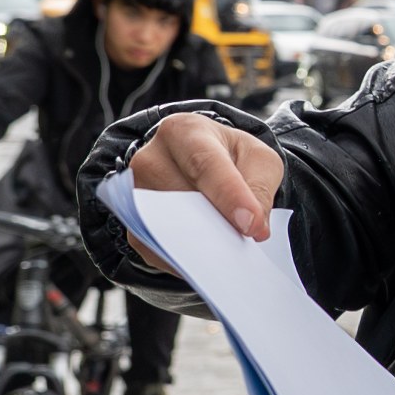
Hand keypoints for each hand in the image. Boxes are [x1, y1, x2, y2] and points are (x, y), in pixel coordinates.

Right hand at [126, 112, 284, 263]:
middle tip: (245, 244)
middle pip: (181, 198)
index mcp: (184, 132)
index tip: (252, 226)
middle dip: (216, 224)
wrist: (202, 162)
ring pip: (165, 226)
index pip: (205, 164)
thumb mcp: (258, 160)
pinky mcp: (134, 221)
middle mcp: (150, 157)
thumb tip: (253, 228)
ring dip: (199, 246)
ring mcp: (135, 191)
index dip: (230, 197)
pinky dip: (183, 260)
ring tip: (229, 257)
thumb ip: (260, 187)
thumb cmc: (230, 157)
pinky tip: (209, 262)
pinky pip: (155, 248)